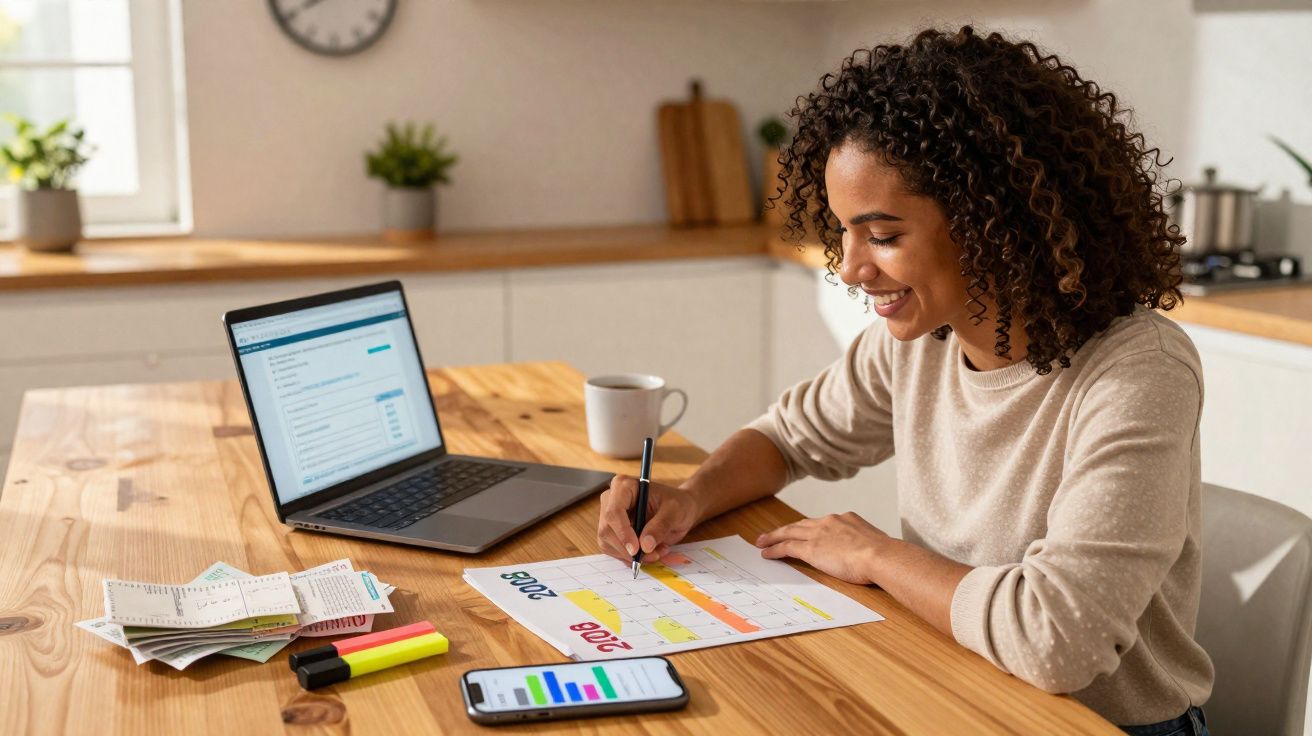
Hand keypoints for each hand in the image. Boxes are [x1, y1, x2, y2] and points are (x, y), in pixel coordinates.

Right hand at [596, 475, 702, 563]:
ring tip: (657, 552)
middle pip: (607, 530)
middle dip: (628, 549)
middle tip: (653, 555)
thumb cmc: (678, 504)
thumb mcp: (675, 511)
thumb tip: (645, 546)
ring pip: (608, 544)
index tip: (636, 550)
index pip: (613, 511)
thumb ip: (660, 526)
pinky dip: (632, 558)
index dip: (622, 532)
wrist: (680, 510)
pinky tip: (650, 553)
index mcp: (624, 487)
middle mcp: (611, 500)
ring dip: (631, 556)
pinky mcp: (613, 533)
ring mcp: (610, 518)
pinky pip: (615, 551)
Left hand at [755, 512, 890, 584]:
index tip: (802, 531)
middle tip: (772, 534)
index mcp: (847, 519)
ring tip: (762, 542)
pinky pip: (786, 547)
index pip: (823, 523)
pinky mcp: (810, 548)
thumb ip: (867, 546)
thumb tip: (871, 554)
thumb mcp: (876, 544)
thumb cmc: (885, 555)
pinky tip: (766, 553)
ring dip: (774, 537)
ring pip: (789, 532)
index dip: (809, 528)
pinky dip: (774, 549)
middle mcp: (830, 522)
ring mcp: (818, 534)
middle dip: (786, 529)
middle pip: (801, 524)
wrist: (880, 555)